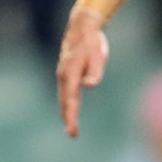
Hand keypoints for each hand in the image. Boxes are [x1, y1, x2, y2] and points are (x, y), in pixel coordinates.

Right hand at [56, 9, 110, 137]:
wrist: (82, 27)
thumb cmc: (92, 42)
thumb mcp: (98, 55)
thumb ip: (95, 71)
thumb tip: (90, 85)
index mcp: (71, 74)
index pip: (71, 100)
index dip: (71, 116)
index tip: (72, 130)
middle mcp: (64, 76)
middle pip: (65, 101)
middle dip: (68, 118)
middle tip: (72, 134)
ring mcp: (63, 75)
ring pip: (63, 97)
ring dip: (66, 112)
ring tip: (71, 127)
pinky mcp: (66, 73)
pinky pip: (65, 92)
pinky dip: (66, 103)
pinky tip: (69, 110)